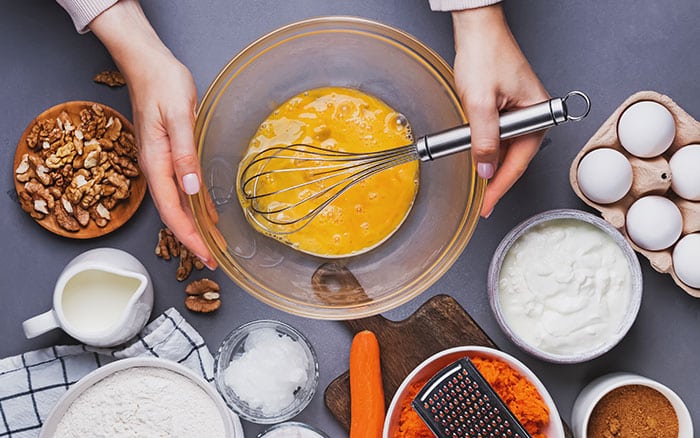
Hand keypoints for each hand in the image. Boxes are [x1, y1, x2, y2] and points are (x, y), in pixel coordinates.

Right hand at [90, 0, 216, 267]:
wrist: (146, 62)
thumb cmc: (162, 82)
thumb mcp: (178, 116)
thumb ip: (184, 154)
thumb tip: (190, 189)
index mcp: (156, 162)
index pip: (173, 211)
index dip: (190, 237)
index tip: (206, 256)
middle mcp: (156, 167)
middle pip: (174, 214)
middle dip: (194, 240)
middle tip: (214, 259)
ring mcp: (161, 162)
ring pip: (179, 204)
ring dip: (196, 226)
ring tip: (215, 244)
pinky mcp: (168, 154)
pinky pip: (182, 189)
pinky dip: (195, 205)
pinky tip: (207, 214)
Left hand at [451, 5, 548, 217]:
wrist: (478, 29)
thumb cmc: (485, 55)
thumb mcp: (480, 103)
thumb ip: (483, 140)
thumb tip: (486, 171)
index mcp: (536, 114)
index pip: (518, 162)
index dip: (500, 187)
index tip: (486, 205)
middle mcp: (533, 115)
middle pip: (514, 159)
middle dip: (495, 181)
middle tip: (480, 202)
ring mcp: (521, 112)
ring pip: (505, 149)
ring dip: (489, 164)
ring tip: (476, 183)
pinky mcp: (508, 108)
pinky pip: (499, 136)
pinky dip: (486, 148)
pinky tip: (476, 157)